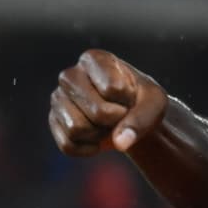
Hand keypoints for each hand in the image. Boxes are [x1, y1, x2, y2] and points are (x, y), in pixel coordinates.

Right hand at [50, 50, 167, 155]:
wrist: (130, 113)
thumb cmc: (142, 100)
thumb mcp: (154, 104)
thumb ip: (142, 120)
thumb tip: (120, 143)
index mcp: (94, 59)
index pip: (113, 89)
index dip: (129, 100)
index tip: (130, 95)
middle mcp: (70, 75)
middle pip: (97, 112)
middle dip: (117, 120)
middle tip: (120, 113)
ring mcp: (58, 98)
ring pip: (77, 129)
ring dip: (100, 135)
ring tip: (107, 124)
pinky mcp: (53, 120)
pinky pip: (68, 146)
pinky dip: (88, 148)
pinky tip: (97, 138)